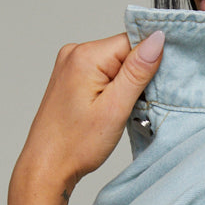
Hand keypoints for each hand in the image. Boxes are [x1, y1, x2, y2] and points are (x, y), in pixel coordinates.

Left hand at [8, 30, 164, 204]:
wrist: (47, 166)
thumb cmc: (75, 144)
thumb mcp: (115, 108)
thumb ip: (137, 71)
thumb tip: (157, 38)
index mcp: (85, 55)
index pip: (133, 42)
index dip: (146, 66)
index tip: (144, 92)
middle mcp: (74, 53)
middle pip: (124, 52)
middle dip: (135, 77)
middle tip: (128, 107)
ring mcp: (69, 64)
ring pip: (114, 64)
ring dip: (123, 86)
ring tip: (113, 112)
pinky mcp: (70, 77)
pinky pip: (102, 73)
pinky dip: (111, 90)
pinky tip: (104, 110)